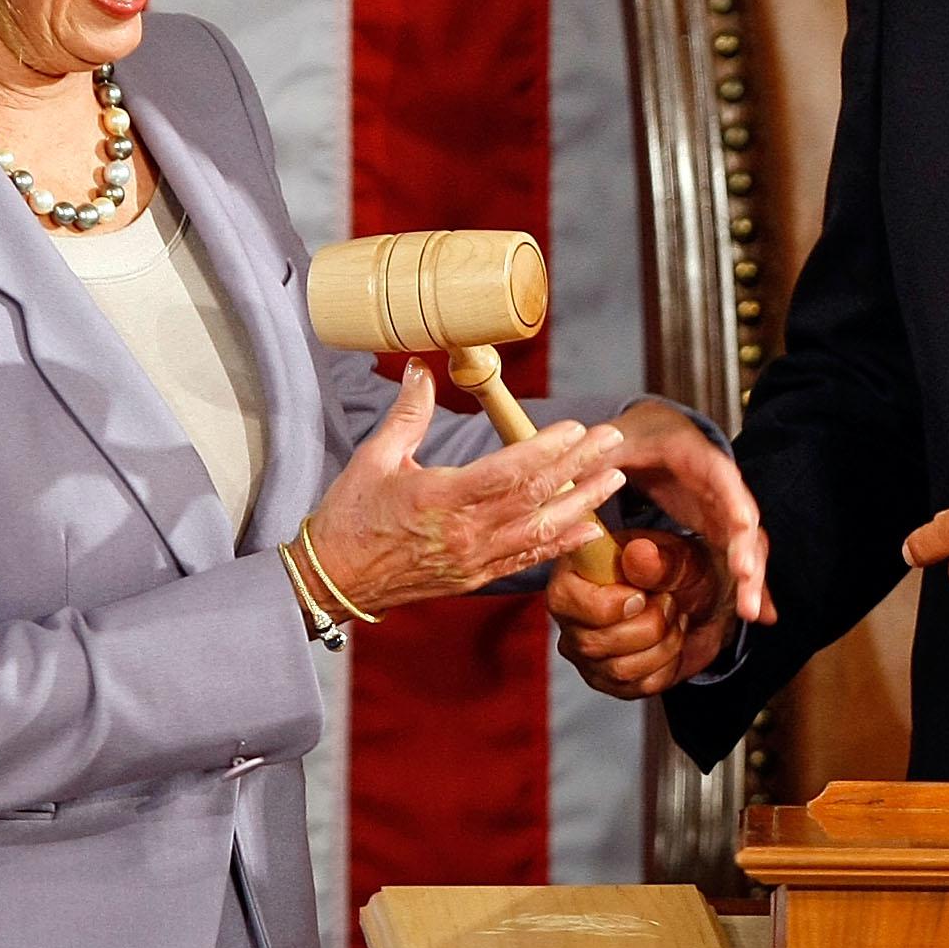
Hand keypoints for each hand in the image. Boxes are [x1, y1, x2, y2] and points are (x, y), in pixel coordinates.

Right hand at [305, 362, 625, 615]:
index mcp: (440, 498)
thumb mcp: (374, 457)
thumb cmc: (350, 516)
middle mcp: (464, 532)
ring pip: (541, 532)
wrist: (333, 580)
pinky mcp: (475, 578)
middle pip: (535, 497)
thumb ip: (408, 414)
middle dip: (580, 467)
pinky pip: (527, 561)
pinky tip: (590, 529)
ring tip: (615, 479)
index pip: (507, 472)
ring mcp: (473, 559)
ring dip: (583, 504)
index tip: (576, 428)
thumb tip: (421, 367)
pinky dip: (562, 545)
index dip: (546, 451)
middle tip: (613, 441)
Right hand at [551, 529, 744, 697]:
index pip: (565, 601)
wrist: (705, 604)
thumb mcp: (683, 557)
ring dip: (664, 644)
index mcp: (574, 574)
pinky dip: (669, 665)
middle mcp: (572, 617)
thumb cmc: (681, 573)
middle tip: (669, 602)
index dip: (610, 605)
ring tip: (672, 620)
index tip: (642, 595)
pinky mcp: (609, 681)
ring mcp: (587, 653)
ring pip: (620, 670)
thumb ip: (661, 559)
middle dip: (650, 625)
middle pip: (593, 643)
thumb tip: (638, 554)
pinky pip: (639, 686)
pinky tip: (670, 641)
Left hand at [606, 401, 773, 625]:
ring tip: (752, 613)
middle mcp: (719, 483)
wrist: (653, 436)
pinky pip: (738, 557)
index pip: (720, 475)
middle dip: (748, 551)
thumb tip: (574, 477)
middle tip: (746, 584)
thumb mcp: (612, 445)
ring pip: (746, 542)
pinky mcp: (718, 529)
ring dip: (751, 577)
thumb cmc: (635, 439)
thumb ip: (597, 462)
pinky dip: (749, 584)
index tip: (743, 524)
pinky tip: (762, 614)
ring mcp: (722, 508)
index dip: (733, 499)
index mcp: (694, 456)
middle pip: (742, 517)